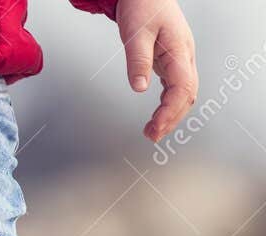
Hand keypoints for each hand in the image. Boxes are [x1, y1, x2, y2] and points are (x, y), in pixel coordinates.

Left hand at [117, 0, 196, 141]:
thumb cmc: (143, 7)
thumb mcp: (136, 34)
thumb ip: (137, 61)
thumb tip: (139, 88)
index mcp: (179, 50)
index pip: (182, 87)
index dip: (170, 111)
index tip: (155, 127)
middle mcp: (184, 56)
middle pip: (187, 94)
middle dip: (171, 118)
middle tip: (151, 135)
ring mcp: (180, 59)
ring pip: (184, 93)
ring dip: (171, 114)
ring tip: (153, 131)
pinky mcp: (172, 60)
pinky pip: (176, 86)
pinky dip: (168, 104)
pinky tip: (158, 114)